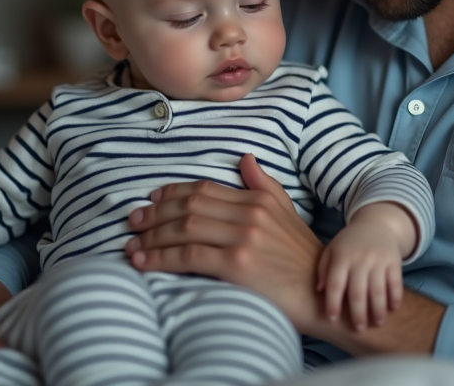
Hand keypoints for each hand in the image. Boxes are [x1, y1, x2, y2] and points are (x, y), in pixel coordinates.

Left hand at [125, 153, 326, 333]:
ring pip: (184, 229)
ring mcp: (243, 238)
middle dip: (155, 213)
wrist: (321, 295)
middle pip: (190, 206)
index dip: (173, 193)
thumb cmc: (304, 259)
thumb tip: (245, 158)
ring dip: (151, 236)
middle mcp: (250, 214)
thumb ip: (264, 185)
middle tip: (133, 220)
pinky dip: (159, 258)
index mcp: (259, 199)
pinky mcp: (237, 265)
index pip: (205, 189)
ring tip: (132, 244)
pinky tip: (142, 262)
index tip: (152, 200)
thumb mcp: (288, 213)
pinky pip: (187, 257)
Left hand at [317, 218, 404, 330]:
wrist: (376, 225)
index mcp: (342, 257)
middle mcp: (360, 259)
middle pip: (357, 292)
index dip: (333, 303)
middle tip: (358, 329)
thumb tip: (319, 290)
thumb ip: (324, 269)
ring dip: (378, 309)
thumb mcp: (332, 249)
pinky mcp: (394, 261)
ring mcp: (378, 260)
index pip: (335, 284)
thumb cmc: (349, 243)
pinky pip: (396, 282)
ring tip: (377, 323)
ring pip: (378, 290)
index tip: (332, 319)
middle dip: (358, 313)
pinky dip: (395, 296)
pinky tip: (393, 308)